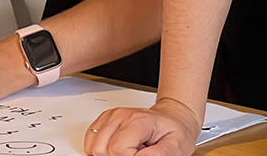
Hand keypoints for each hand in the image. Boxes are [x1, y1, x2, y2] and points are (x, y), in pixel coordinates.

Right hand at [85, 98, 202, 155]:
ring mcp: (110, 116)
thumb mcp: (176, 147)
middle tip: (135, 154)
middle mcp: (120, 116)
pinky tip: (115, 149)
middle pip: (101, 149)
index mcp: (138, 121)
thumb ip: (159, 155)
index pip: (118, 150)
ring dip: (107, 154)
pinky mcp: (104, 119)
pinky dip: (99, 149)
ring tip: (128, 151)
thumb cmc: (175, 131)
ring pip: (93, 146)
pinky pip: (90, 139)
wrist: (172, 117)